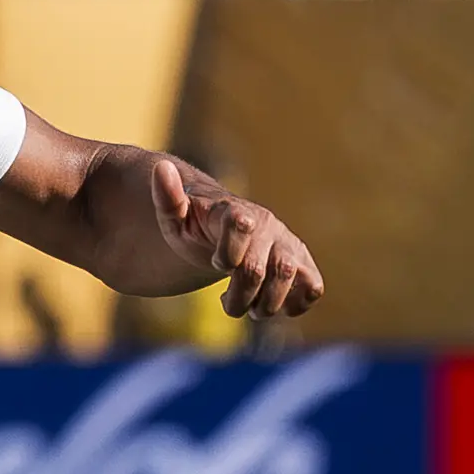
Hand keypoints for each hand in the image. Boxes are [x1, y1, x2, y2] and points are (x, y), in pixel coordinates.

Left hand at [151, 162, 324, 320]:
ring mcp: (288, 245)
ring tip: (250, 307)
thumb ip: (168, 198)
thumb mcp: (175, 217)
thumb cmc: (196, 228)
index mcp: (236, 212)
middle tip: (227, 302)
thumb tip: (161, 167)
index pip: (239, 225)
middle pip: (259, 269)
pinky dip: (295, 305)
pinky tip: (274, 304)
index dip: (227, 255)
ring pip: (290, 278)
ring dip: (266, 306)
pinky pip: (313, 287)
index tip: (217, 263)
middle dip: (239, 296)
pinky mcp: (303, 264)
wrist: (224, 235)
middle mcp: (268, 226)